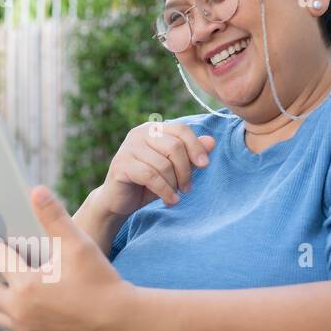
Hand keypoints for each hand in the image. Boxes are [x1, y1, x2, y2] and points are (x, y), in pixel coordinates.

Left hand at [0, 185, 132, 330]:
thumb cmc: (100, 279)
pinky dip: (4, 310)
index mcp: (26, 285)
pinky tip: (10, 300)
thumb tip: (36, 191)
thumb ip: (54, 217)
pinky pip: (10, 324)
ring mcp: (27, 329)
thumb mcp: (77, 244)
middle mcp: (21, 311)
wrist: (120, 320)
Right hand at [92, 121, 214, 218]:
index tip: (205, 166)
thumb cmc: (148, 183)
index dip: (196, 147)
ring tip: (175, 196)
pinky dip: (164, 190)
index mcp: (153, 129)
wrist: (119, 201)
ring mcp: (128, 148)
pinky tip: (170, 201)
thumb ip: (190, 155)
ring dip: (174, 184)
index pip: (181, 130)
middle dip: (185, 170)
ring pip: (163, 164)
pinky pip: (150, 176)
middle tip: (187, 188)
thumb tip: (211, 141)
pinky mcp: (121, 165)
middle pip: (174, 146)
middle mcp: (139, 133)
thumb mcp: (173, 169)